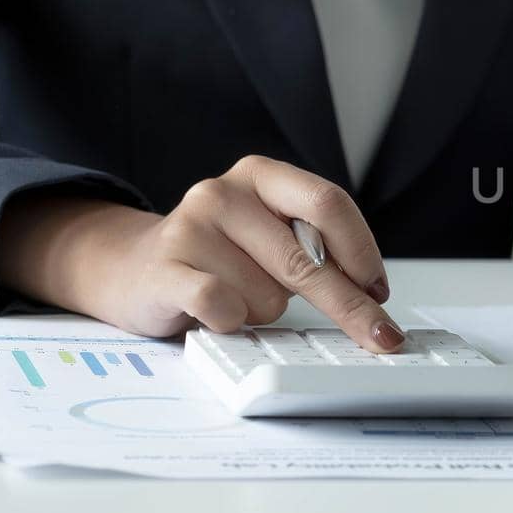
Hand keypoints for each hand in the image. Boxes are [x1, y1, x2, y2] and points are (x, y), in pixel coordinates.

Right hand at [0, 156, 404, 351]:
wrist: (132, 269)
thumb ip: (315, 249)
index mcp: (262, 176)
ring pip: (269, 296)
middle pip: (308, 258)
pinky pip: (221, 306)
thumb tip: (372, 298)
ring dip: (265, 312)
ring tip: (237, 299)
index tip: (380, 291)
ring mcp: (191, 227)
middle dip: (350, 306)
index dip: (362, 251)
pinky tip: (221, 316)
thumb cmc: (221, 257)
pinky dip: (233, 322)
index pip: (329, 204)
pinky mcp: (165, 269)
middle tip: (379, 337)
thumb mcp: (271, 237)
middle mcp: (225, 192)